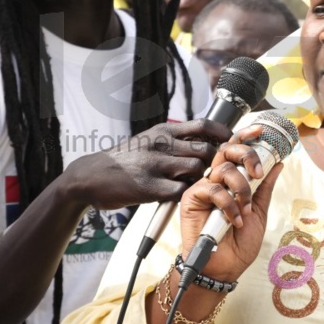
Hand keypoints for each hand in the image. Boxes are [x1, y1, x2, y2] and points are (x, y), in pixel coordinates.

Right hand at [62, 118, 232, 210]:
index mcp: (164, 131)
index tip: (234, 143)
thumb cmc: (125, 159)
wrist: (90, 176)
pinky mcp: (149, 187)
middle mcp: (161, 144)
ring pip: (196, 170)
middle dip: (216, 163)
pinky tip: (182, 197)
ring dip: (202, 180)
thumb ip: (174, 139)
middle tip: (220, 175)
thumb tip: (205, 139)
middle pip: (206, 150)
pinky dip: (186, 194)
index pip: (204, 126)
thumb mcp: (149, 139)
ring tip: (201, 188)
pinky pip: (180, 190)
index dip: (223, 134)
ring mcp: (155, 164)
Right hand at [178, 124, 283, 281]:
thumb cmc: (240, 243)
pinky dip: (228, 204)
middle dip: (246, 155)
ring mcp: (204, 188)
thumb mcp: (260, 212)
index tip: (261, 131)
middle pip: (227, 150)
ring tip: (246, 209)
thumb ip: (265, 187)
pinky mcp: (191, 198)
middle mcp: (217, 180)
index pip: (236, 151)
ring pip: (223, 168)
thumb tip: (278, 163)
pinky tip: (234, 220)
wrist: (225, 267)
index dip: (246, 136)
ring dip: (241, 189)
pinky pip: (212, 189)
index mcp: (232, 181)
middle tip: (257, 173)